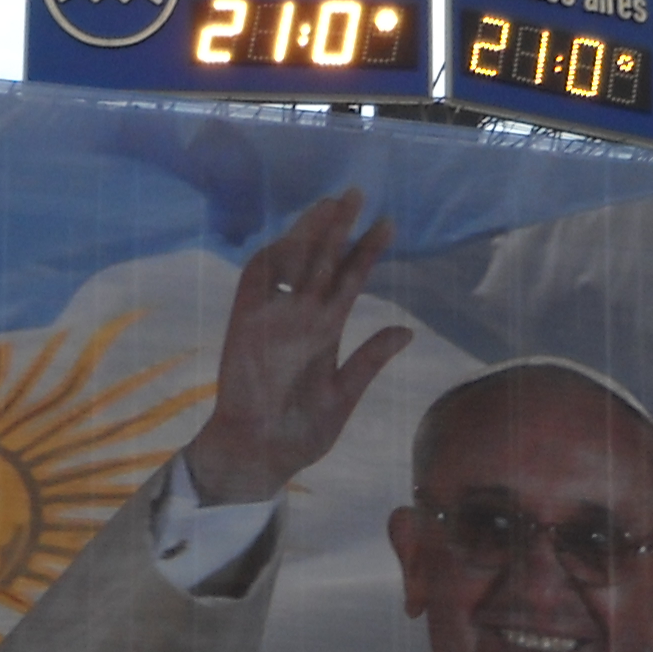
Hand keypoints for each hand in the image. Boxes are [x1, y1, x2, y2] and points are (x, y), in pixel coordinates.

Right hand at [183, 190, 413, 504]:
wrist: (260, 456)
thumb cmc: (300, 433)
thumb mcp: (344, 395)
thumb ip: (370, 360)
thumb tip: (407, 331)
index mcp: (325, 333)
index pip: (348, 282)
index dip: (365, 253)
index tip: (387, 224)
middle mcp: (300, 318)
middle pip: (321, 263)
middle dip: (338, 228)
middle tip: (356, 194)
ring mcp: (272, 319)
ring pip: (291, 264)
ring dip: (307, 234)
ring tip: (329, 206)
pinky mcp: (245, 326)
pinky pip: (255, 283)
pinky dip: (270, 259)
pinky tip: (290, 237)